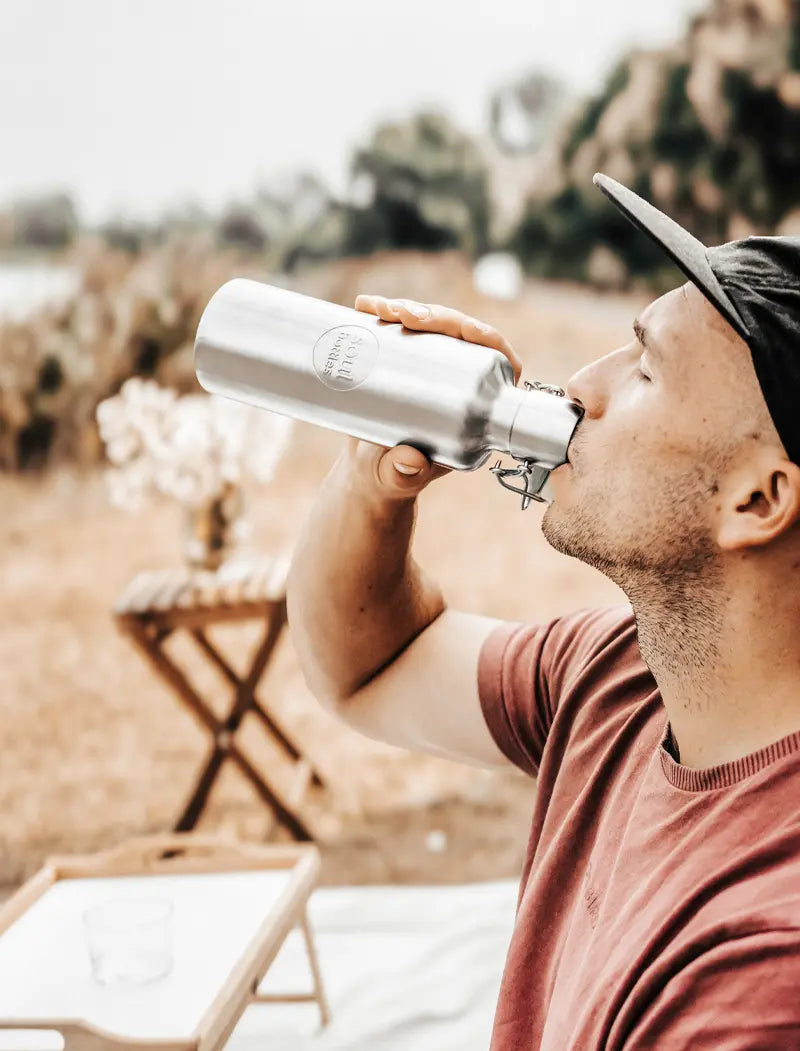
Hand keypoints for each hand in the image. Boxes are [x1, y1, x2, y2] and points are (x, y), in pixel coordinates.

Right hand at [344, 294, 521, 500]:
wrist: (370, 472)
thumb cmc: (393, 478)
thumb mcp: (400, 478)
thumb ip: (405, 475)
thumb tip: (409, 462)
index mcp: (482, 409)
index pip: (500, 362)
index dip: (487, 337)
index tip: (462, 328)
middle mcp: (464, 383)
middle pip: (463, 335)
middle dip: (437, 315)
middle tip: (402, 314)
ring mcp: (437, 368)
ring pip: (435, 325)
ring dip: (410, 308)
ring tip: (378, 308)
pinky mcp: (409, 359)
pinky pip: (406, 328)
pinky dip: (386, 313)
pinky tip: (365, 306)